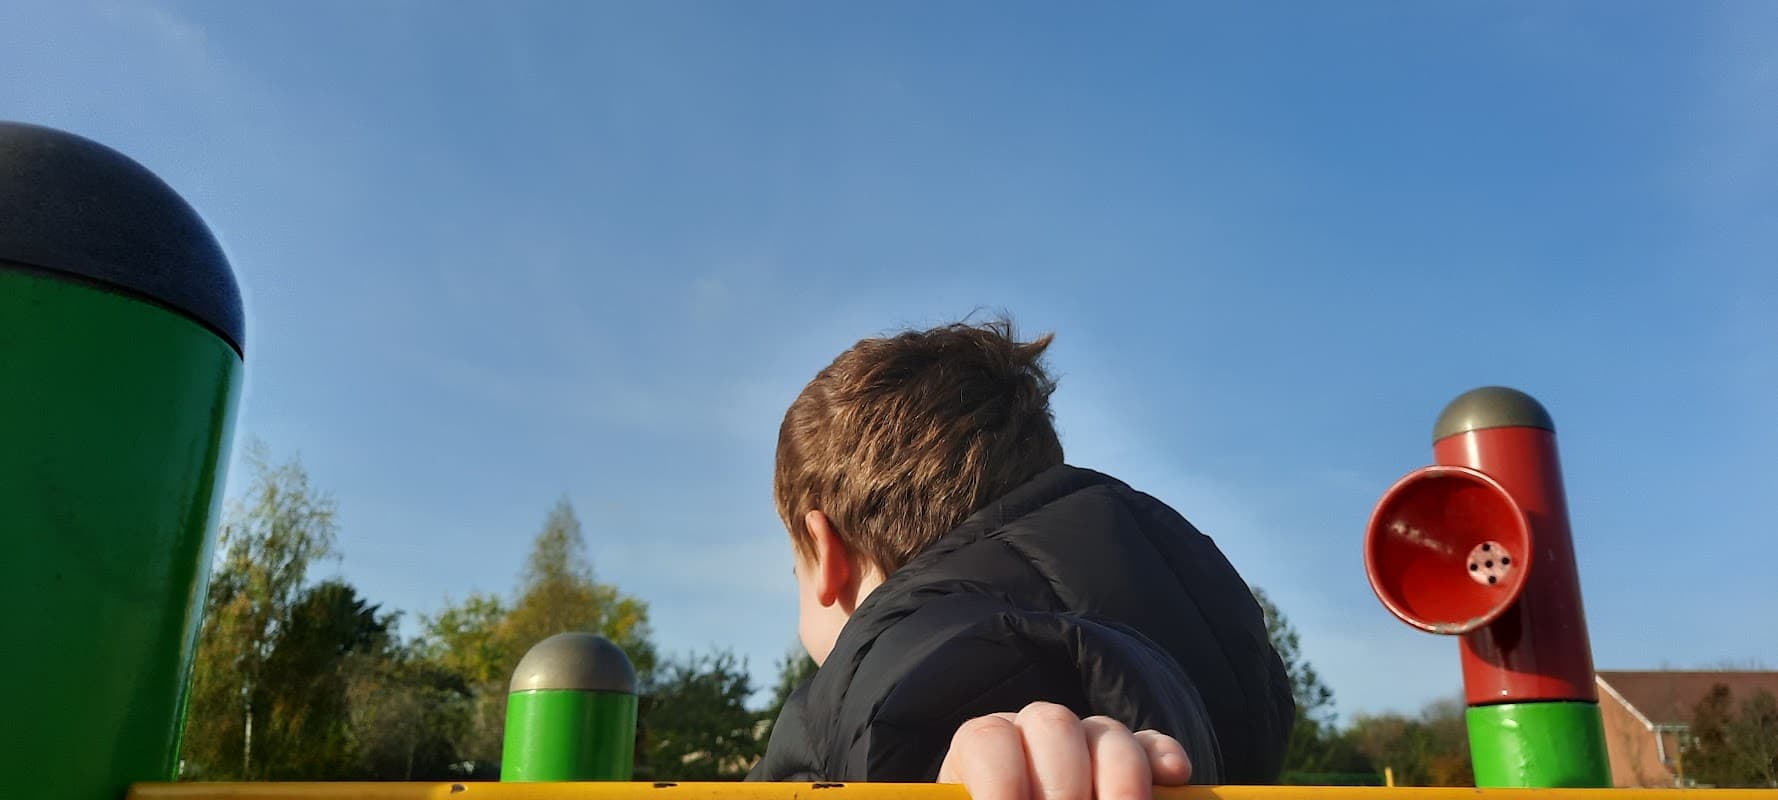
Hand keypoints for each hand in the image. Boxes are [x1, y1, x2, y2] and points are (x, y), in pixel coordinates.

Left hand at [936, 702, 1191, 799]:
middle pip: (1053, 724)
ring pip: (1108, 732)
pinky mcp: (1135, 760)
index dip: (1001, 778)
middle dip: (1063, 786)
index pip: (988, 739)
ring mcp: (1087, 741)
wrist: (1022, 795)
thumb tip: (1011, 798)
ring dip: (1118, 779)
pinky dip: (1163, 759)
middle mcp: (1035, 733)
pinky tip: (1173, 777)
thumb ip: (994, 794)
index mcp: (984, 750)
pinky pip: (1153, 745)